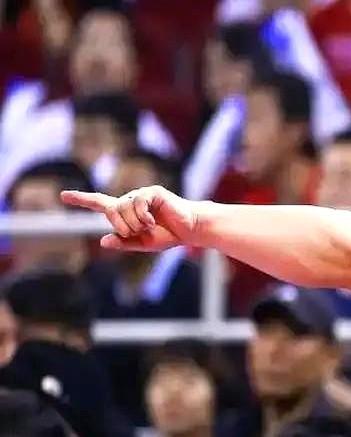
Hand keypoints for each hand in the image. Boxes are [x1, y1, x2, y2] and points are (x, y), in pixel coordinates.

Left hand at [60, 185, 197, 250]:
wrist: (189, 229)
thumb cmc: (168, 235)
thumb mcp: (142, 244)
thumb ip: (123, 242)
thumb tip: (102, 240)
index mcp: (125, 212)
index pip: (100, 203)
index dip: (81, 199)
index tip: (63, 196)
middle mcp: (130, 200)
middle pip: (111, 211)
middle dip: (122, 227)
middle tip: (138, 233)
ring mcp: (141, 194)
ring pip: (123, 208)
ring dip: (134, 224)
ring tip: (149, 226)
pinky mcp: (152, 192)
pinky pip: (137, 203)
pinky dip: (143, 217)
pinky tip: (153, 220)